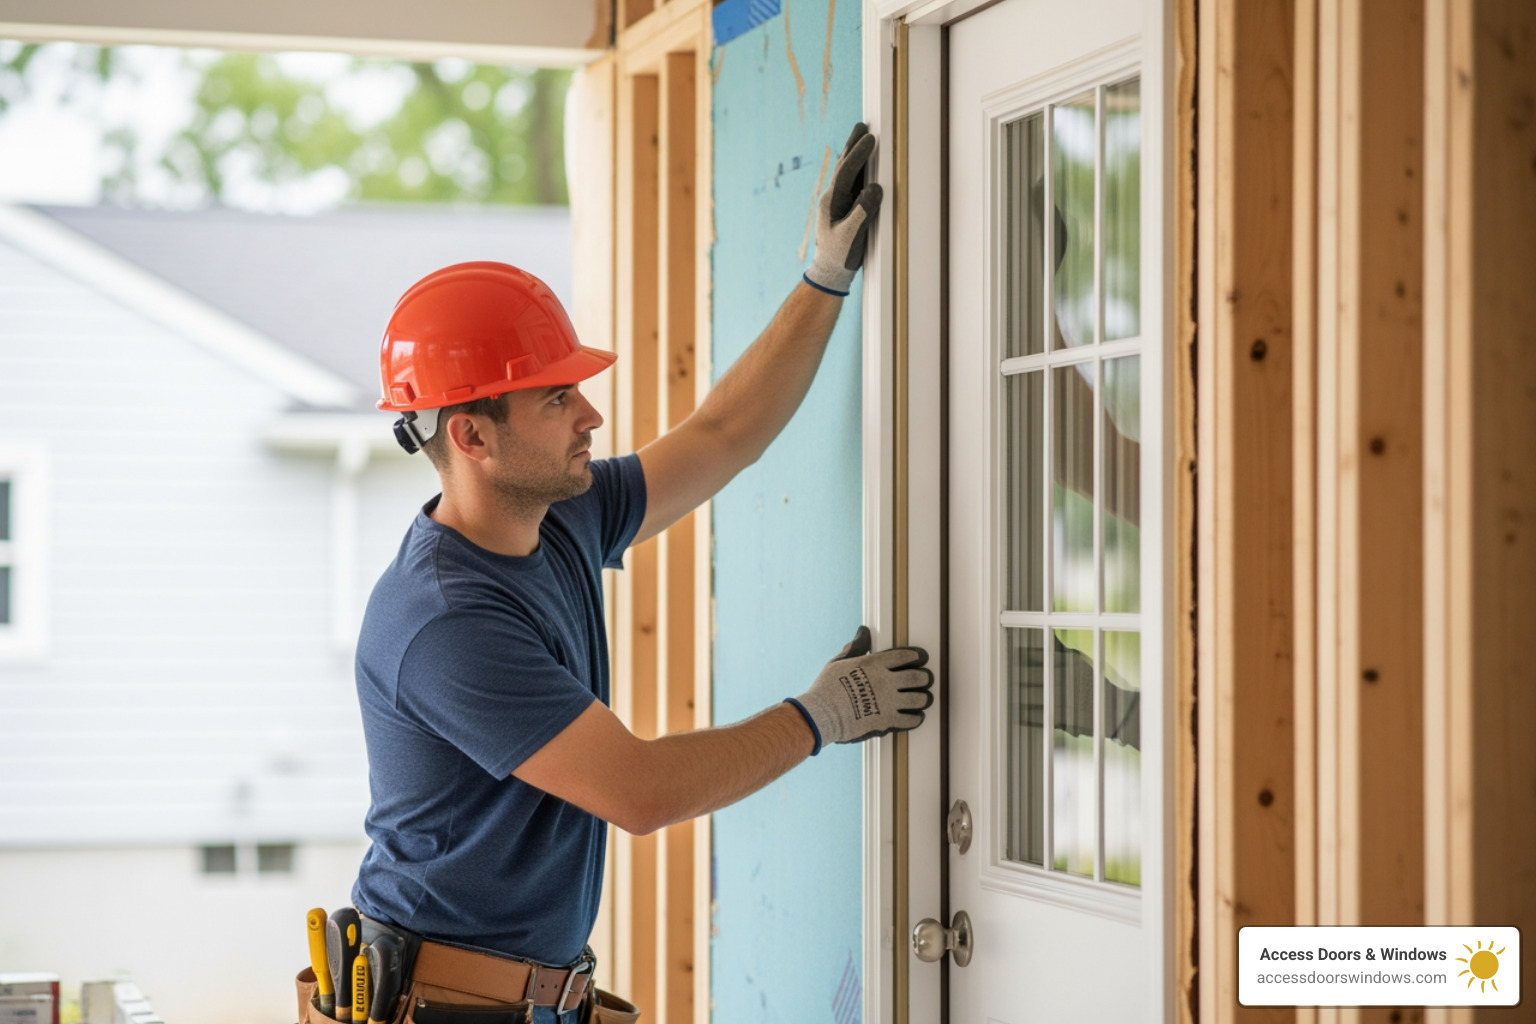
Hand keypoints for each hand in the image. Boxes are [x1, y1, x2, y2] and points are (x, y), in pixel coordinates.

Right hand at [786, 626, 933, 753]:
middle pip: (918, 677)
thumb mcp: (838, 663)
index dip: (917, 655)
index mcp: (875, 664)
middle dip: (925, 677)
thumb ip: (855, 648)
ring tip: (922, 698)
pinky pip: (911, 720)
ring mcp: (888, 702)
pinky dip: (916, 718)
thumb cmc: (826, 688)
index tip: (920, 658)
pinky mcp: (887, 721)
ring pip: (920, 699)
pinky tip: (915, 716)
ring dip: (924, 698)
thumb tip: (863, 633)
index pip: (906, 655)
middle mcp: (886, 681)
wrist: (821, 715)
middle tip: (925, 679)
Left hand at [804, 123, 883, 295]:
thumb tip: (875, 188)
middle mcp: (832, 198)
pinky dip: (859, 170)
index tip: (870, 138)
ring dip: (856, 154)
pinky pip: (852, 184)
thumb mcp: (851, 236)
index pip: (846, 172)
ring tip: (863, 137)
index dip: (858, 154)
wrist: (829, 272)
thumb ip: (862, 212)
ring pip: (848, 173)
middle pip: (844, 166)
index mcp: (830, 202)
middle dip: (853, 146)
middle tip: (862, 126)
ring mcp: (837, 203)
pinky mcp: (844, 209)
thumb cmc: (839, 256)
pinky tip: (865, 164)